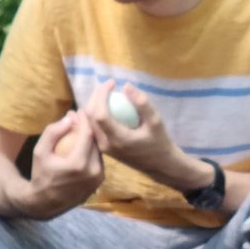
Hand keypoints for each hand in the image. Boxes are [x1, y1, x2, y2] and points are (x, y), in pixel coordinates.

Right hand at [23, 110, 104, 219]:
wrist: (45, 203)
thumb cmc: (40, 175)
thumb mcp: (39, 151)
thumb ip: (53, 132)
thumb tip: (70, 117)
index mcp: (78, 165)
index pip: (87, 134)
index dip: (84, 119)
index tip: (79, 111)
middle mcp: (92, 173)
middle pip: (95, 141)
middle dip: (87, 127)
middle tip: (78, 119)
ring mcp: (98, 179)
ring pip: (98, 151)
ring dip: (90, 140)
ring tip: (80, 131)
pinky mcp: (99, 183)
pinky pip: (98, 161)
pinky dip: (91, 152)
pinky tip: (82, 145)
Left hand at [83, 81, 203, 189]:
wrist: (159, 165)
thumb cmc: (159, 142)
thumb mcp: (155, 121)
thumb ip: (142, 103)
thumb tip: (126, 85)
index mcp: (118, 139)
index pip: (100, 114)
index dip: (102, 95)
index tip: (112, 83)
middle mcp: (106, 145)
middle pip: (90, 117)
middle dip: (95, 97)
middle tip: (108, 85)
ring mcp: (103, 148)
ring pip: (90, 123)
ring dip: (94, 104)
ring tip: (107, 92)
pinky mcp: (104, 148)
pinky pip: (94, 128)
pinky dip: (96, 113)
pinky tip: (106, 104)